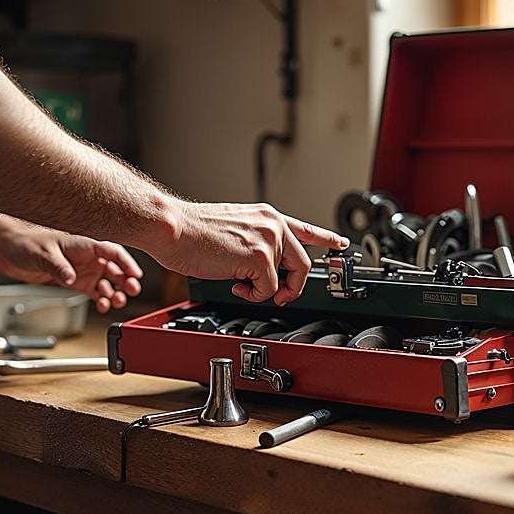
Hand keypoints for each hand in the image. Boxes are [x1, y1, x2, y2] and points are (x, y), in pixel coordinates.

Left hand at [0, 214, 142, 312]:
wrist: (8, 251)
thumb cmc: (24, 244)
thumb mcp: (42, 254)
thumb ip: (58, 266)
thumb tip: (71, 278)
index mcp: (82, 245)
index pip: (112, 251)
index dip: (126, 262)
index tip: (135, 275)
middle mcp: (86, 257)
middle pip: (114, 267)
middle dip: (126, 279)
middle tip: (131, 290)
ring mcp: (81, 270)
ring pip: (107, 282)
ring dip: (115, 292)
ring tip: (118, 301)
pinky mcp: (74, 282)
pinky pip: (94, 292)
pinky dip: (101, 300)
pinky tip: (103, 306)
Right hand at [149, 201, 347, 305]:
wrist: (173, 228)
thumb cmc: (192, 232)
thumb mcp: (234, 229)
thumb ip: (255, 242)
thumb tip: (263, 268)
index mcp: (267, 217)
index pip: (305, 229)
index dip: (326, 239)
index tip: (340, 245)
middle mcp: (273, 225)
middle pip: (304, 264)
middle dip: (293, 287)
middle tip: (279, 296)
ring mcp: (268, 241)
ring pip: (286, 281)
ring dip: (265, 291)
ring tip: (241, 284)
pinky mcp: (259, 258)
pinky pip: (269, 291)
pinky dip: (252, 295)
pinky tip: (234, 284)